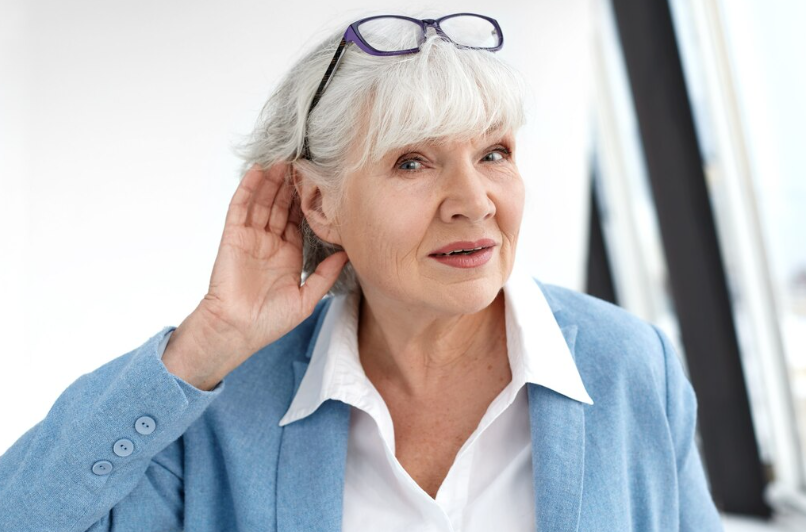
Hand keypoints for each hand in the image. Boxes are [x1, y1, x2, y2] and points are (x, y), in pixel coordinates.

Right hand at [162, 163, 348, 389]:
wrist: (238, 330)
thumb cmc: (269, 321)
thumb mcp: (306, 299)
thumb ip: (325, 275)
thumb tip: (348, 254)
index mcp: (288, 254)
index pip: (299, 219)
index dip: (308, 200)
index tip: (321, 181)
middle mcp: (270, 242)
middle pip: (281, 205)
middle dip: (291, 183)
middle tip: (303, 160)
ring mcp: (251, 237)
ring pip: (263, 201)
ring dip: (271, 180)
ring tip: (282, 158)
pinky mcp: (233, 236)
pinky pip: (240, 208)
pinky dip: (248, 189)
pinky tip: (257, 171)